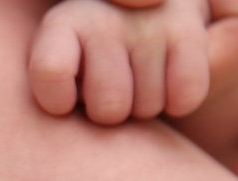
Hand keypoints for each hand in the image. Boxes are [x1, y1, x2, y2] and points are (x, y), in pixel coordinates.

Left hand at [30, 0, 210, 123]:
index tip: (63, 103)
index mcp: (60, 25)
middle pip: (108, 108)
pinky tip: (165, 77)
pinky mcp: (187, 29)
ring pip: (146, 108)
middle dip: (108, 112)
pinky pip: (185, 96)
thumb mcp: (55, 68)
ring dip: (142, 105)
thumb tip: (85, 105)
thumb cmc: (81, 58)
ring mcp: (148, 20)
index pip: (51, 71)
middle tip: (105, 90)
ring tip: (133, 76)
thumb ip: (54, 87)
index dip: (58, 100)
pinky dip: (178, 100)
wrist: (139, 7)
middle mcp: (104, 16)